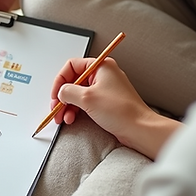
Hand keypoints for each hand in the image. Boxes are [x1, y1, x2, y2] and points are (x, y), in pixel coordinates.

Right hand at [52, 58, 177, 159]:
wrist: (139, 129)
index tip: (56, 94)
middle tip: (56, 107)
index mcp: (101, 66)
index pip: (71, 66)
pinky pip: (85, 103)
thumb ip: (68, 91)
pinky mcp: (106, 102)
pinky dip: (76, 110)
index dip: (60, 80)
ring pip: (78, 93)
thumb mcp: (87, 98)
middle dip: (62, 96)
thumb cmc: (121, 111)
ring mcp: (105, 89)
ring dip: (67, 106)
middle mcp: (103, 75)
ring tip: (63, 117)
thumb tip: (61, 92)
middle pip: (74, 81)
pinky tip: (71, 119)